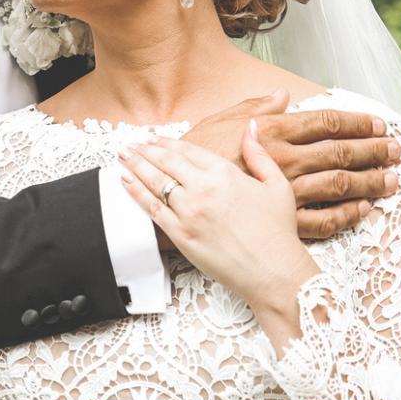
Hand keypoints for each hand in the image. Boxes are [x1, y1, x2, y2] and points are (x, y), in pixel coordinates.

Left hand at [116, 123, 321, 316]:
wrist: (274, 272)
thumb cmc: (278, 232)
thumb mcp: (277, 185)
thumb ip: (259, 154)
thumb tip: (249, 127)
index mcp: (225, 174)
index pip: (188, 151)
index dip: (166, 142)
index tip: (154, 138)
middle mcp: (203, 190)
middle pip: (166, 163)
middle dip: (144, 150)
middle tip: (129, 144)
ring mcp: (189, 213)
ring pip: (154, 182)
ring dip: (135, 166)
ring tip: (122, 156)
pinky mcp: (180, 235)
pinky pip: (152, 209)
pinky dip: (135, 192)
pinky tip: (125, 181)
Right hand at [179, 89, 400, 239]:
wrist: (174, 197)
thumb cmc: (194, 157)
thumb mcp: (220, 122)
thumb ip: (254, 109)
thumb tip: (281, 96)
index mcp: (274, 133)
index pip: (327, 123)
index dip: (358, 123)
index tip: (380, 125)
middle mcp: (285, 161)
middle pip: (341, 153)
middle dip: (373, 152)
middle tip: (398, 152)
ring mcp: (286, 193)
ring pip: (338, 186)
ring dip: (369, 183)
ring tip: (392, 181)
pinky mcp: (281, 220)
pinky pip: (323, 220)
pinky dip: (347, 216)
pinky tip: (364, 211)